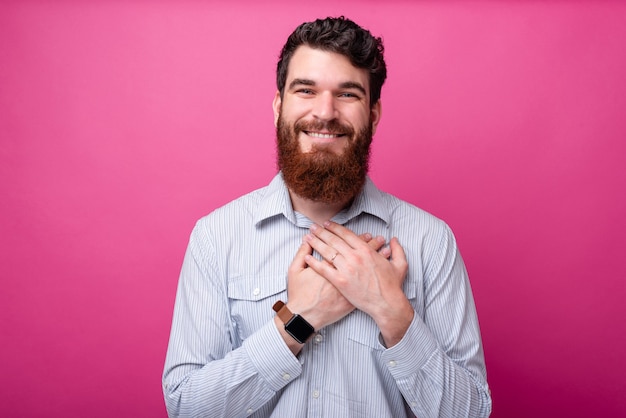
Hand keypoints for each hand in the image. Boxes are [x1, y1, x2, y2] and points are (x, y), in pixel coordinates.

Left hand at [303, 221, 412, 345]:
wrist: (387, 304)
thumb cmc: (392, 286)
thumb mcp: (400, 265)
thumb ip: (397, 250)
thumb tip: (394, 239)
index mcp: (366, 251)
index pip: (346, 234)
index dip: (335, 227)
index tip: (327, 223)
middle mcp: (355, 257)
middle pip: (334, 240)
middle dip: (321, 232)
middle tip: (312, 227)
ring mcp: (347, 269)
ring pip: (327, 252)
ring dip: (315, 243)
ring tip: (307, 237)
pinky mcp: (341, 282)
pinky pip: (324, 269)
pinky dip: (314, 262)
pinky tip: (307, 257)